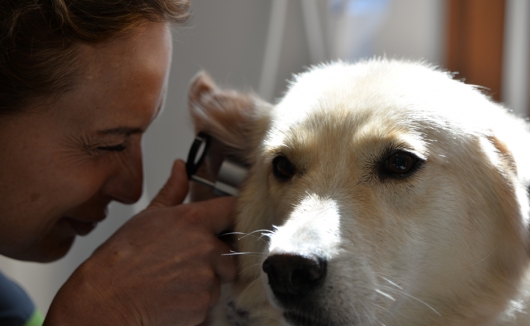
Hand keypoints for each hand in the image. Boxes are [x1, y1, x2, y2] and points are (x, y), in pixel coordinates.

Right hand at [45, 160, 236, 325]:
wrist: (106, 299)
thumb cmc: (121, 259)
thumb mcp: (148, 216)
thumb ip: (173, 191)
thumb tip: (180, 168)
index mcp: (193, 220)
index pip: (232, 210)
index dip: (231, 217)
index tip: (227, 224)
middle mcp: (205, 247)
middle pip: (232, 250)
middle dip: (217, 257)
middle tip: (189, 262)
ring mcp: (206, 277)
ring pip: (221, 278)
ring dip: (207, 281)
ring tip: (177, 279)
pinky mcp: (203, 304)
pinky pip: (210, 301)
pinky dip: (197, 301)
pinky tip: (174, 295)